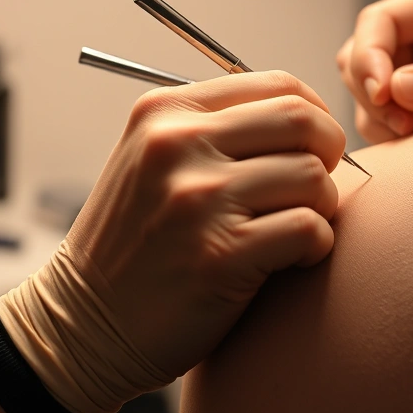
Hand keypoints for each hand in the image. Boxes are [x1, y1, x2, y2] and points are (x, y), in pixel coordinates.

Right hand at [0, 71, 345, 412]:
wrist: (84, 327)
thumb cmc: (135, 244)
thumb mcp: (154, 162)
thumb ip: (217, 130)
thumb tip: (308, 117)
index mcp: (166, 112)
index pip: (278, 85)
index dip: (315, 115)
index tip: (315, 147)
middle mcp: (178, 145)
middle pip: (303, 121)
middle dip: (329, 153)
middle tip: (317, 187)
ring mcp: (198, 199)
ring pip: (312, 177)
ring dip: (322, 207)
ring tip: (295, 228)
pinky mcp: (220, 254)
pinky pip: (309, 229)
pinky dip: (316, 246)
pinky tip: (291, 259)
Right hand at [337, 0, 412, 142]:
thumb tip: (398, 87)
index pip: (379, 20)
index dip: (368, 56)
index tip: (383, 95)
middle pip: (357, 53)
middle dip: (371, 92)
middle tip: (406, 127)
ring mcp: (409, 64)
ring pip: (361, 88)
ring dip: (380, 117)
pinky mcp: (407, 99)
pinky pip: (376, 116)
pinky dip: (388, 133)